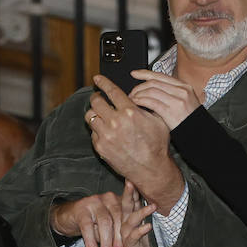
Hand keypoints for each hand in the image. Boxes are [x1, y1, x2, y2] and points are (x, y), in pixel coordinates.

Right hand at [49, 192, 125, 246]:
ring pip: (104, 223)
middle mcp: (108, 198)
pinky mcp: (81, 209)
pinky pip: (87, 227)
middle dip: (118, 240)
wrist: (66, 215)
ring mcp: (94, 202)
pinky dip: (91, 242)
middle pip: (117, 220)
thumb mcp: (106, 225)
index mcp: (118, 201)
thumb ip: (115, 232)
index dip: (127, 236)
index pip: (127, 218)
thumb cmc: (90, 221)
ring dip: (106, 243)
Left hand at [87, 75, 172, 190]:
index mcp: (130, 112)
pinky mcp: (100, 147)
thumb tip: (136, 97)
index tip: (98, 78)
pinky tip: (105, 131)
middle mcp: (115, 122)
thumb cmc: (156, 145)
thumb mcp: (157, 120)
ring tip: (100, 113)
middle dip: (97, 97)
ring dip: (94, 113)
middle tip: (99, 97)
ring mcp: (106, 135)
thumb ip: (145, 106)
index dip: (103, 82)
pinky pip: (93, 133)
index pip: (111, 91)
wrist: (151, 168)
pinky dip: (97, 129)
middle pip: (96, 102)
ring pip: (90, 116)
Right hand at [119, 181, 156, 246]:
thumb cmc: (145, 237)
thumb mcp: (146, 218)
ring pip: (131, 220)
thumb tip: (153, 189)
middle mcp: (125, 220)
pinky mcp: (128, 243)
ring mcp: (126, 231)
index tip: (132, 175)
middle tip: (131, 183)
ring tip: (152, 206)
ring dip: (142, 212)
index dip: (131, 187)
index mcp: (129, 213)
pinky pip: (134, 235)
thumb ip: (145, 205)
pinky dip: (141, 230)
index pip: (130, 198)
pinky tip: (148, 226)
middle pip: (126, 204)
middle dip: (129, 193)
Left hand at [127, 70, 202, 130]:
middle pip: (154, 82)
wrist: (198, 133)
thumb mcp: (184, 102)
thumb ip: (171, 94)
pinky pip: (151, 102)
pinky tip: (136, 103)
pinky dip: (141, 101)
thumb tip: (151, 90)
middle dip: (139, 86)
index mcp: (184, 86)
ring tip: (132, 99)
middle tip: (131, 93)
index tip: (135, 73)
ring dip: (138, 94)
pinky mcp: (171, 110)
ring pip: (151, 91)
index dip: (145, 73)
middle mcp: (181, 90)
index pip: (161, 76)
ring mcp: (177, 100)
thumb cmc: (189, 120)